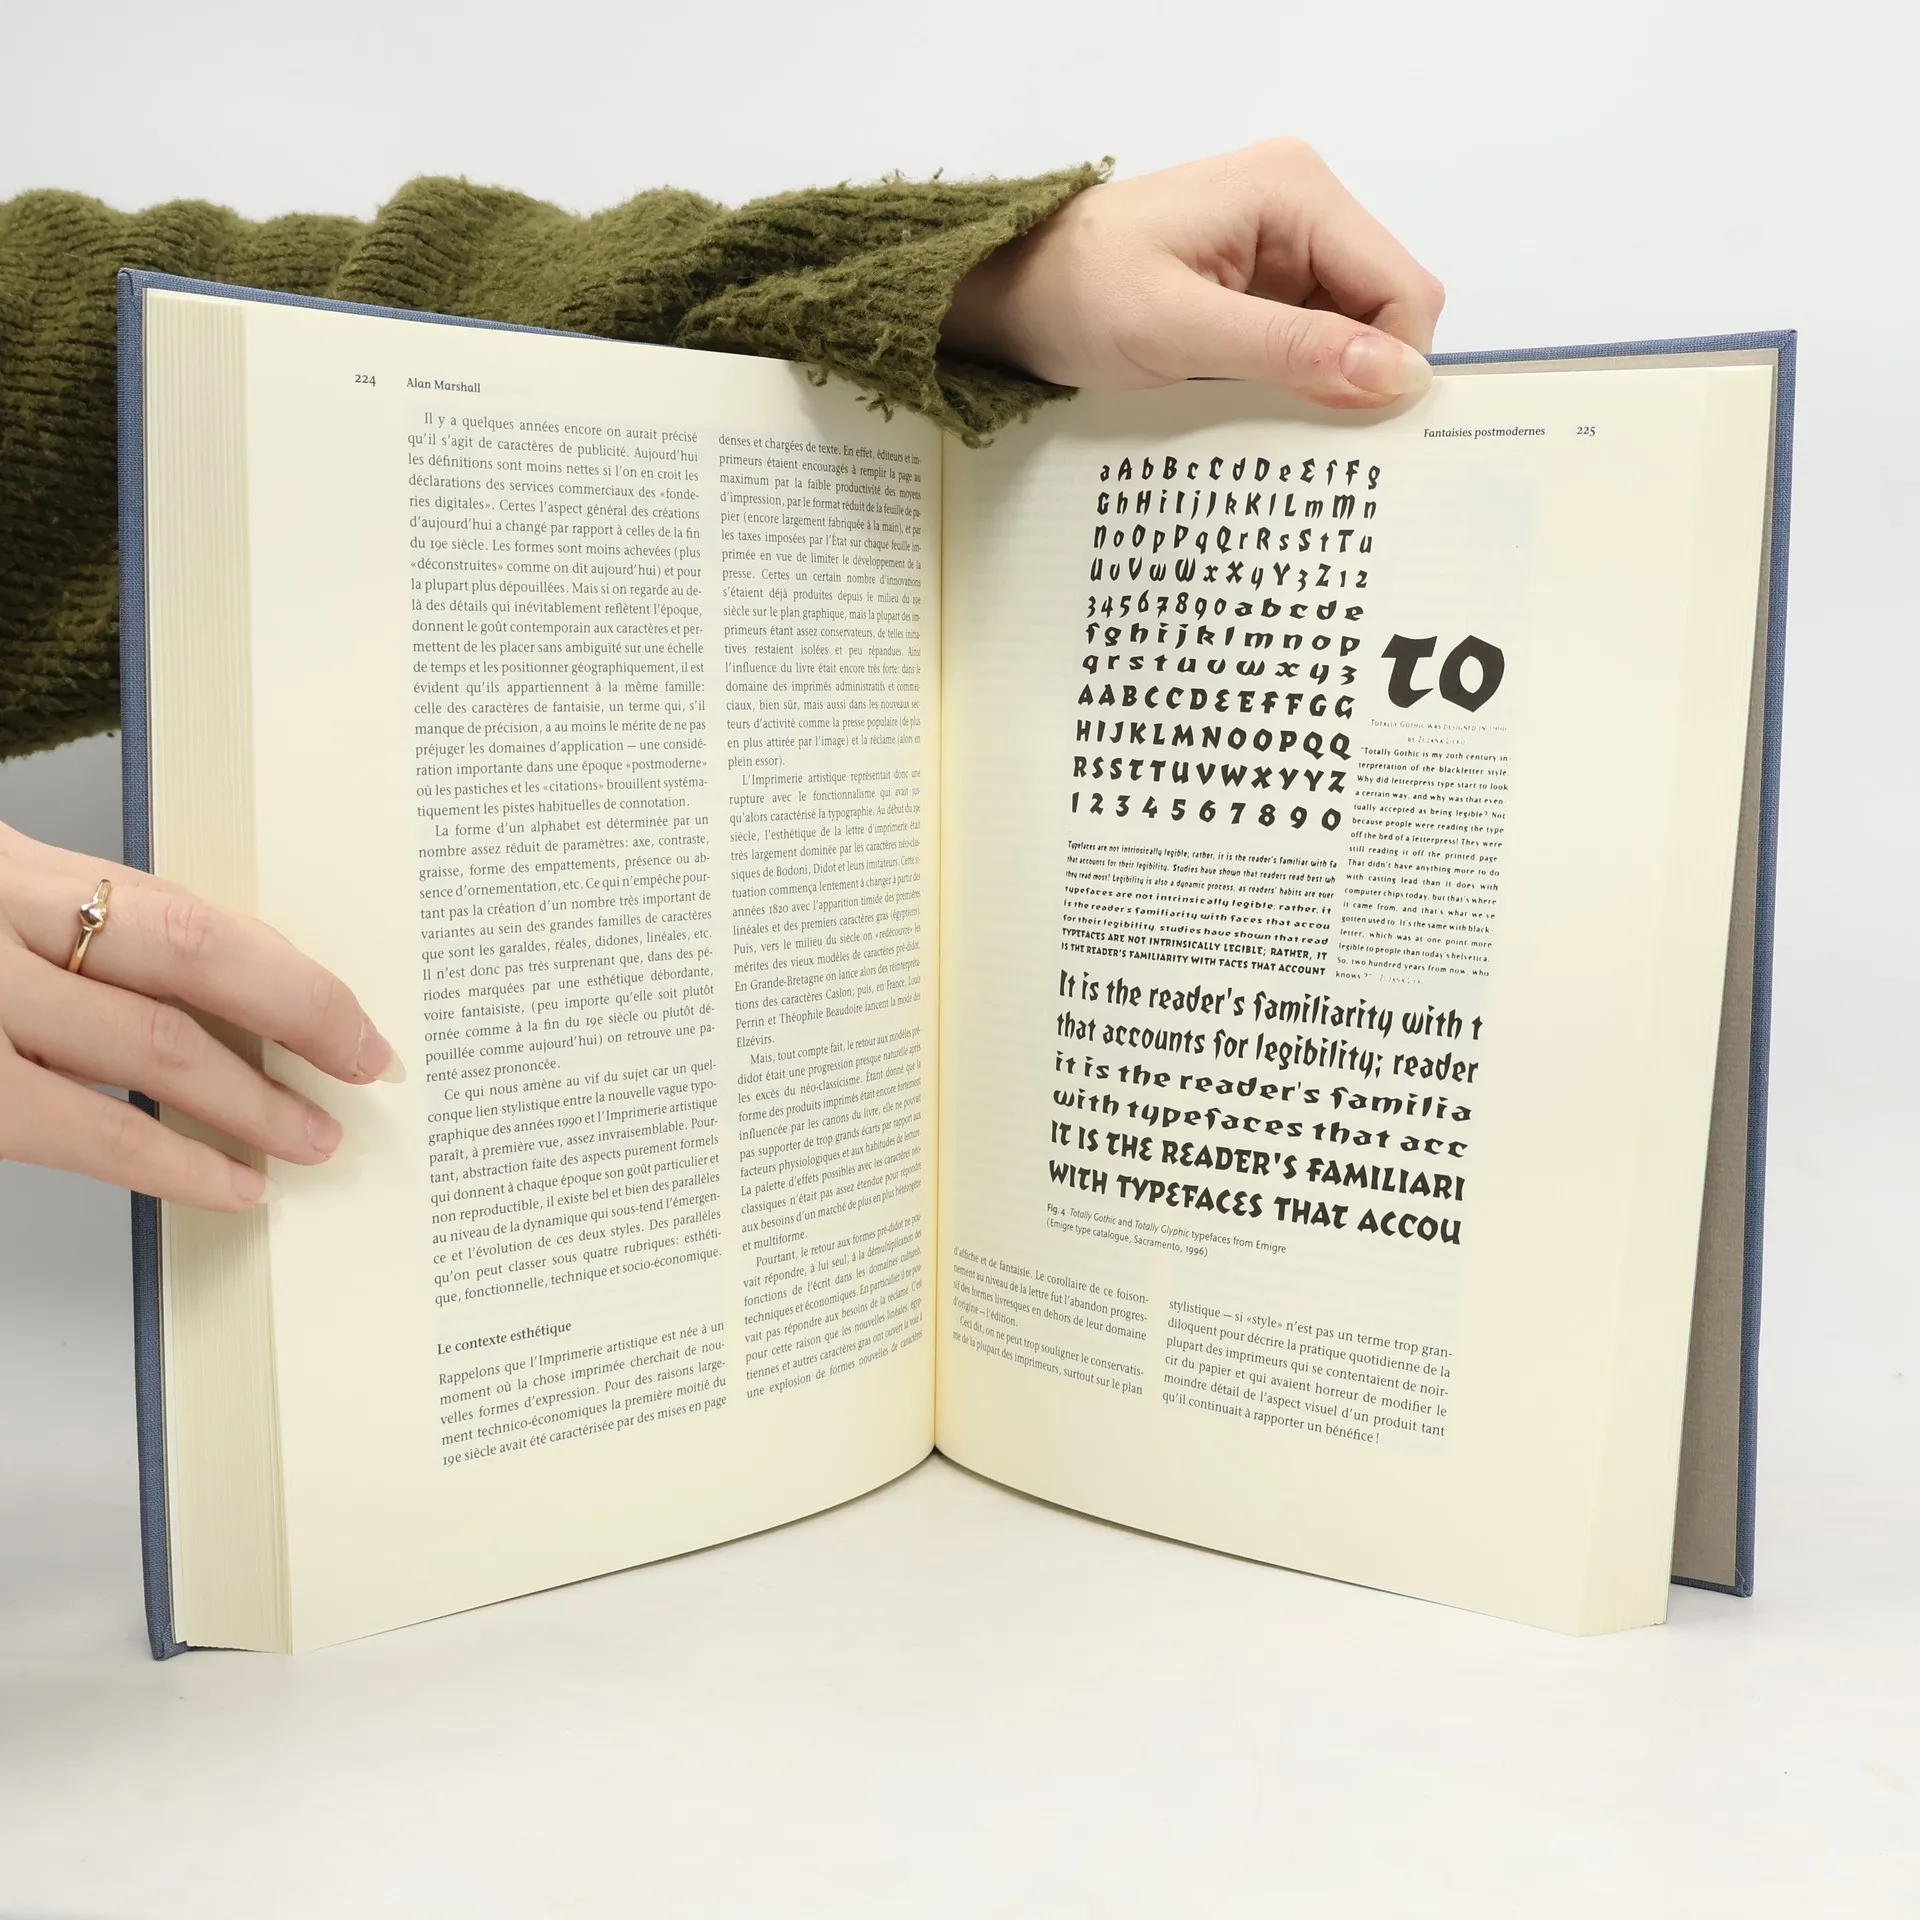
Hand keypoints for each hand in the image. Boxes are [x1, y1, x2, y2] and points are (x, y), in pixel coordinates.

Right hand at [0, 822, 399, 1211]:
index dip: (279, 965)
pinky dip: (179, 1165)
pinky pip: (93, 1136)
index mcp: (15, 875)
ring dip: (256, 1103)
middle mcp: (3, 923)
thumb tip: (216, 969)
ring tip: (315, 1139)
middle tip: (364, 1063)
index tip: (346, 1011)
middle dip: (298, 1014)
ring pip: (156, 1048)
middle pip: (190, 957)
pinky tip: (234, 1185)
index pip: (182, 910)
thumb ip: (73, 926)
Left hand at [944, 138, 1444, 409]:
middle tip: (1307, 437)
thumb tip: (1393, 377)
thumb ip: (1289, 351)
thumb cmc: (1074, 296)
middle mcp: (1302, 207)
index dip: (1392, 366)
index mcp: (1296, 192)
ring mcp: (1282, 247)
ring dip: (1325, 386)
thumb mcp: (1179, 330)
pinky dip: (1296, 384)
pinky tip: (1256, 409)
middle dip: (1360, 377)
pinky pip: (1310, 343)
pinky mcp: (1259, 287)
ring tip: (1267, 422)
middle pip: (1385, 310)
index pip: (1402, 287)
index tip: (1352, 430)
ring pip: (1352, 334)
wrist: (1009, 293)